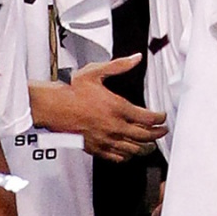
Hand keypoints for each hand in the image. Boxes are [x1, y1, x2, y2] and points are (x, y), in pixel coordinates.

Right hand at [30, 54, 167, 160]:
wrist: (54, 107)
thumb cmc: (72, 91)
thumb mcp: (96, 72)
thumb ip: (119, 66)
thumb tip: (135, 58)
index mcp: (118, 108)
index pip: (148, 118)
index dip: (160, 118)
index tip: (162, 117)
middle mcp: (115, 126)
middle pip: (145, 136)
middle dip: (158, 134)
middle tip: (162, 132)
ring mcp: (106, 139)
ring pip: (134, 149)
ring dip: (146, 147)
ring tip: (151, 145)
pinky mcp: (97, 148)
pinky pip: (118, 157)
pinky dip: (128, 156)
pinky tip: (131, 152)